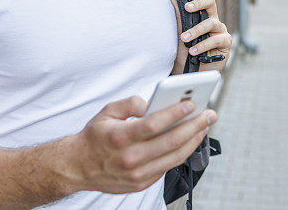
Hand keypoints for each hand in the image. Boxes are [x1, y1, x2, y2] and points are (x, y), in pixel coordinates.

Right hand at [72, 96, 216, 193]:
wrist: (78, 167)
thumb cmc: (95, 136)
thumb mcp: (107, 111)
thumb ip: (131, 103)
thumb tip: (153, 102)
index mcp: (120, 137)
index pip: (154, 124)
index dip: (175, 113)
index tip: (191, 103)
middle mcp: (130, 158)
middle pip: (170, 141)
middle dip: (194, 126)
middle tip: (209, 115)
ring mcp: (137, 174)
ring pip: (174, 157)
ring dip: (194, 141)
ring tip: (204, 127)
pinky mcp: (141, 183)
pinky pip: (167, 167)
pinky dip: (182, 153)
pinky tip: (190, 140)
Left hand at [168, 0, 231, 73]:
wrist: (190, 73)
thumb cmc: (187, 53)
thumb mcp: (180, 34)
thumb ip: (179, 16)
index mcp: (203, 17)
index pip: (201, 1)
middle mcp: (213, 21)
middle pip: (211, 3)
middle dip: (198, 4)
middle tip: (187, 8)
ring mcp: (220, 31)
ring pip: (211, 23)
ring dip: (196, 30)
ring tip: (185, 39)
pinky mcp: (225, 42)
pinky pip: (216, 40)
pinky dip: (203, 45)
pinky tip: (194, 51)